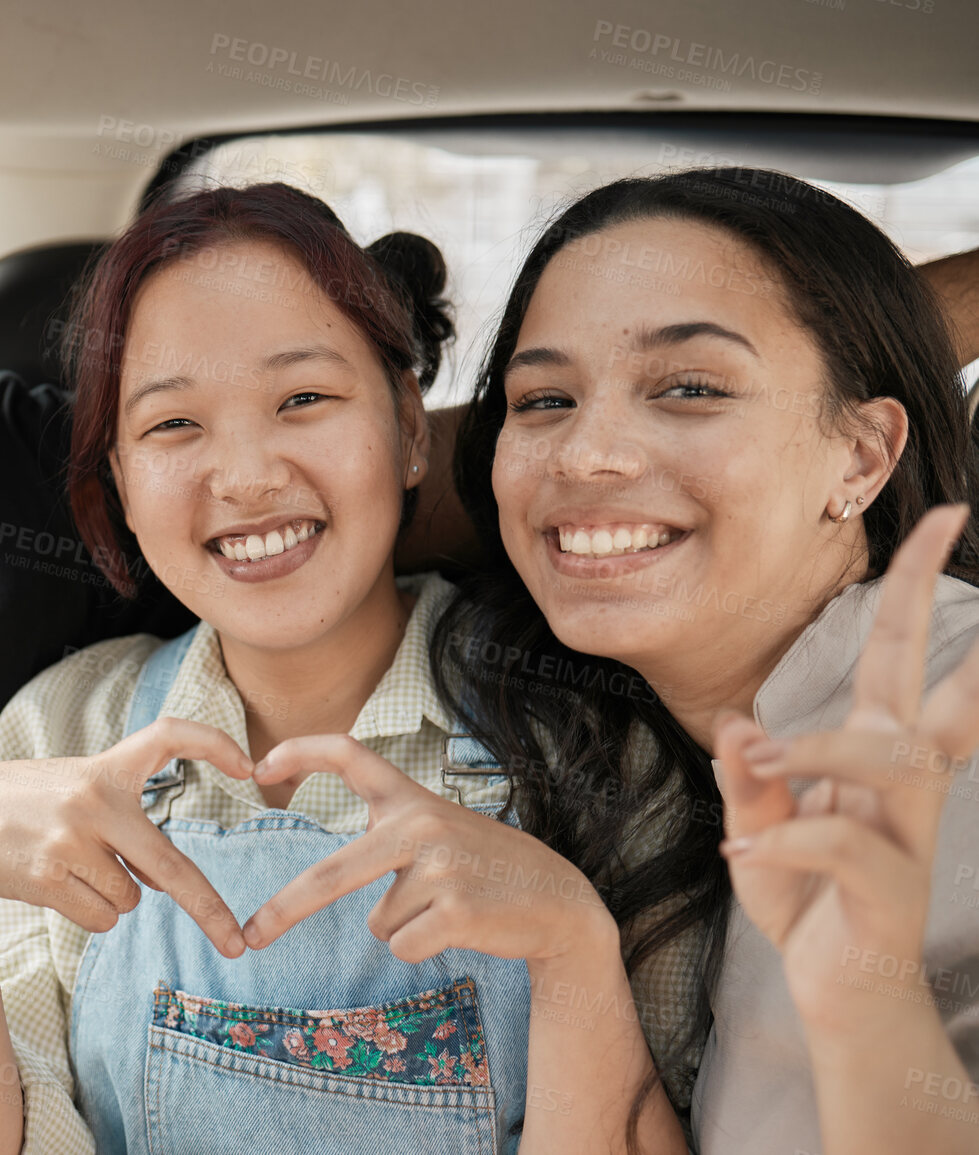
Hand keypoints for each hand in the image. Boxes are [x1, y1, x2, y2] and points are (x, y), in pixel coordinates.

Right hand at [0, 717, 254, 957]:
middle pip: (170, 865)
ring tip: (69, 868)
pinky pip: (100, 919)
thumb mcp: (77, 791)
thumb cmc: (31, 804)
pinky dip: (89, 913)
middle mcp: (93, 802)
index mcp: (106, 768)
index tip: (248, 766)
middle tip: (236, 943)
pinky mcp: (47, 878)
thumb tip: (163, 885)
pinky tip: (56, 886)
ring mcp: (69, 841)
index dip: (213, 743)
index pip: (169, 735)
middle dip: (209, 910)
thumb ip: (124, 823)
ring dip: (111, 897)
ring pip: (129, 900)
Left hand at [241, 735, 614, 967]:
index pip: (349, 754)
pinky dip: (422, 948)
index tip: (258, 767)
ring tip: (448, 907)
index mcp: (411, 799)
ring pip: (377, 923)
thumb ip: (386, 837)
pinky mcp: (457, 909)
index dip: (301, 752)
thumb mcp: (435, 834)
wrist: (558, 901)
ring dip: (403, 927)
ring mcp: (440, 866)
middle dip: (285, 909)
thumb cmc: (482, 869)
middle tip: (251, 936)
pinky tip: (460, 927)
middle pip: (332, 873)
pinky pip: (403, 945)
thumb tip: (327, 881)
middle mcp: (421, 825)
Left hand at [713, 504, 978, 1027]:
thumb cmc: (805, 898)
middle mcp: (899, 783)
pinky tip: (745, 851)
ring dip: (816, 749)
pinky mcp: (890, 888)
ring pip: (887, 759)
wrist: (837, 993)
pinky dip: (789, 838)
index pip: (894, 657)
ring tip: (755, 763)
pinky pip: (845, 843)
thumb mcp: (758, 828)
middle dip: (923, 601)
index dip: (911, 588)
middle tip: (940, 528)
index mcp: (871, 754)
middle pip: (922, 681)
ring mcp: (904, 833)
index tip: (942, 516)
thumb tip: (741, 724)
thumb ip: (748, 778)